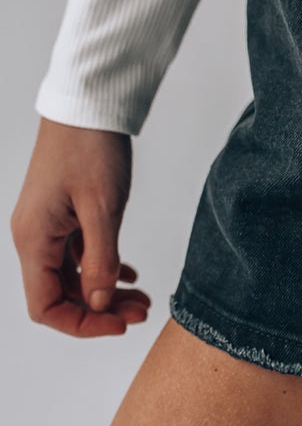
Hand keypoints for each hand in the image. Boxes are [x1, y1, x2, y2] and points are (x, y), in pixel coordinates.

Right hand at [10, 118, 151, 336]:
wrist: (89, 101)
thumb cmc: (90, 146)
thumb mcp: (102, 207)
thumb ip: (101, 259)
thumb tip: (99, 304)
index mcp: (35, 239)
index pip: (46, 307)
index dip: (82, 323)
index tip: (119, 324)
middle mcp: (36, 236)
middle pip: (62, 294)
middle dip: (100, 308)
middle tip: (141, 311)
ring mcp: (49, 224)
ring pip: (73, 275)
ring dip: (105, 289)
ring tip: (142, 297)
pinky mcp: (64, 211)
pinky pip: (78, 253)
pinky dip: (102, 266)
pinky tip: (129, 272)